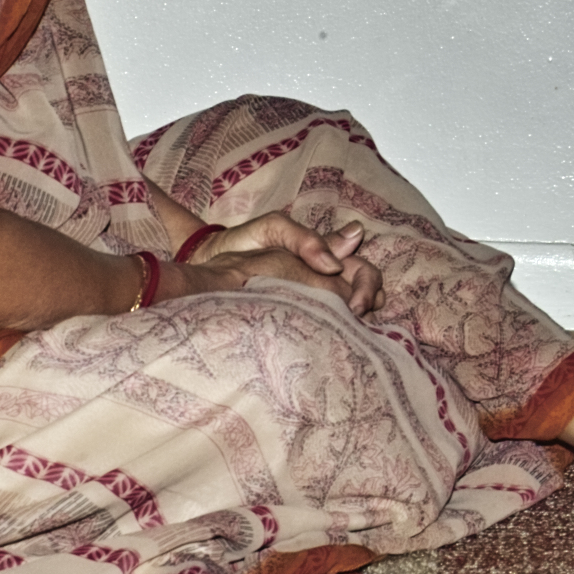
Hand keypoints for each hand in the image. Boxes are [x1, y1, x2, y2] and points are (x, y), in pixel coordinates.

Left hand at [172, 214, 382, 315]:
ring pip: (353, 313)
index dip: (368, 285)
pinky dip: (337, 336)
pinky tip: (329, 344)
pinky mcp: (298, 318)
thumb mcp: (272, 228)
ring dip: (357, 322)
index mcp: (323, 254)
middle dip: (368, 302)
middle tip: (354, 318)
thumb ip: (305, 237)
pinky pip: (326, 328)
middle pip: (365, 292)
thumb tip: (349, 245)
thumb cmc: (239, 245)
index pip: (363, 269)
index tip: (355, 304)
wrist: (206, 265)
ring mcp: (312, 299)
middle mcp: (324, 278)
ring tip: (345, 334)